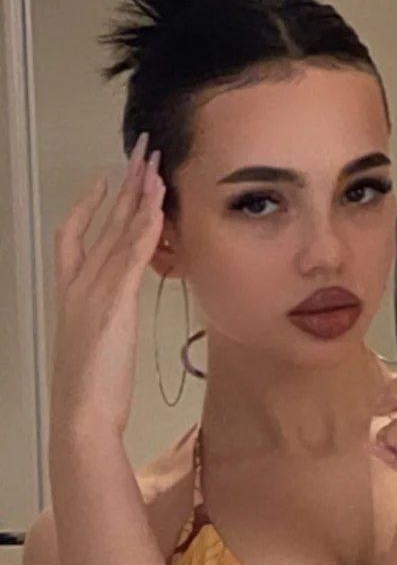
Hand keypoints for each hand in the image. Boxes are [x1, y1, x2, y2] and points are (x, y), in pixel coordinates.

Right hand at [50, 133, 164, 439]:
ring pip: (119, 232)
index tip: (104, 180)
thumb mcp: (97, 337)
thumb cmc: (91, 382)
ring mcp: (95, 290)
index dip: (88, 205)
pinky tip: (157, 207)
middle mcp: (80, 282)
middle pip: (104, 222)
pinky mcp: (114, 302)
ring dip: (138, 196)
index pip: (73, 235)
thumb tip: (121, 298)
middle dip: (124, 185)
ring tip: (152, 165)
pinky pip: (131, 257)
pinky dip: (144, 230)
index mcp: (71, 290)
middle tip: (141, 153)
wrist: (82, 411)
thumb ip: (107, 310)